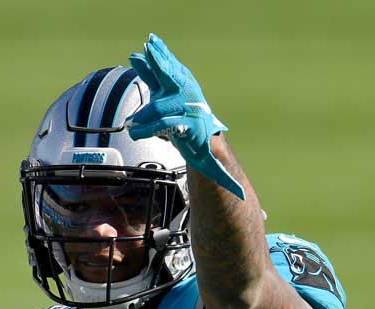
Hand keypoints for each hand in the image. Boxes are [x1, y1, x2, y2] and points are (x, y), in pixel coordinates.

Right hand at [125, 33, 245, 199]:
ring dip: (158, 63)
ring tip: (145, 51)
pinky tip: (144, 48)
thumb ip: (225, 178)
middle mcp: (188, 105)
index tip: (137, 133)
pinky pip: (161, 71)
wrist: (201, 128)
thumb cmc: (202, 148)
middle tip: (132, 125)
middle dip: (147, 113)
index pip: (171, 124)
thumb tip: (242, 194)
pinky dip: (154, 59)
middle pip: (165, 105)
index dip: (155, 127)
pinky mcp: (171, 86)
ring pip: (169, 77)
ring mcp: (181, 92)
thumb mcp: (212, 165)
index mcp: (194, 123)